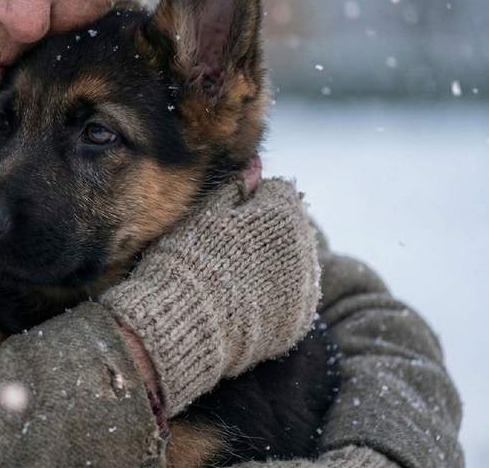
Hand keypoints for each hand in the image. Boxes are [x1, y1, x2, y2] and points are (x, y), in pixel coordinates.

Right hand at [102, 174, 320, 416]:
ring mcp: (306, 291)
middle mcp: (306, 251)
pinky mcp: (298, 323)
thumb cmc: (186, 260)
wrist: (182, 324)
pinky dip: (272, 298)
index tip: (224, 218)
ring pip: (293, 264)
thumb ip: (235, 185)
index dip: (249, 200)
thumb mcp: (205, 213)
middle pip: (291, 229)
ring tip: (231, 279)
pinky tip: (242, 301)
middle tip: (225, 250)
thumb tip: (257, 164)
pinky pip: (290, 300)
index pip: (278, 192)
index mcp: (285, 215)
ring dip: (272, 265)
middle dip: (266, 233)